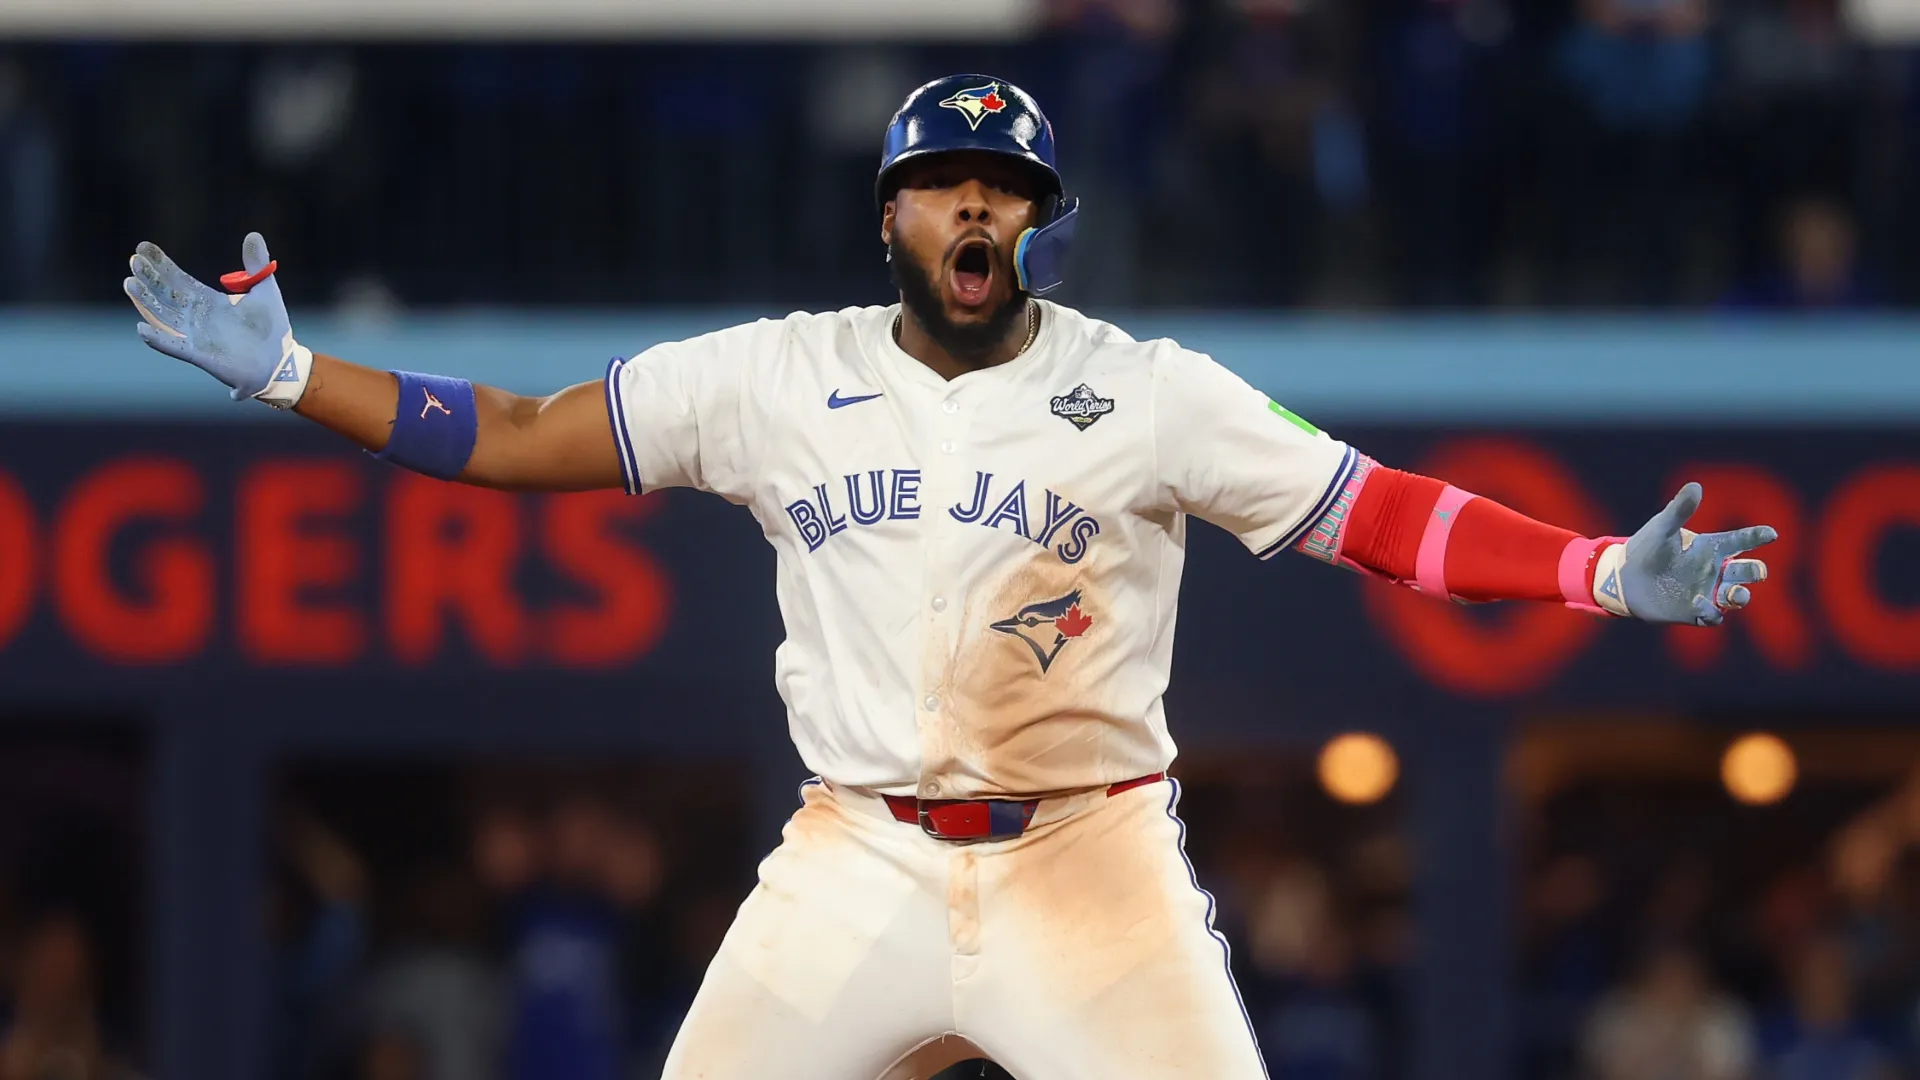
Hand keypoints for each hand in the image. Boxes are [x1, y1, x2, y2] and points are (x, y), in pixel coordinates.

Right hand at [124, 232, 304, 402]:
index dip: (161, 264)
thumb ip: (256, 265)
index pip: (179, 279)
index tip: (143, 247)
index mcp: (210, 301)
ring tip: (130, 283)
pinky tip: (141, 329)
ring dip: (147, 301)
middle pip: (167, 294)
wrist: (281, 362)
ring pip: (164, 316)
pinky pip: (176, 346)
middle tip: (133, 260)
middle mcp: (198, 317)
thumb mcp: (265, 290)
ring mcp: (197, 336)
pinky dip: (159, 339)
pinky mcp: (202, 356)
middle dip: (150, 278)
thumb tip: (253, 234)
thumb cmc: (272, 329)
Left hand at [1614, 482, 1776, 625]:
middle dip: (1756, 571)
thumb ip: (1679, 510)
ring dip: (1742, 595)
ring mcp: (1706, 592)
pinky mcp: (1694, 612)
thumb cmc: (1645, 549)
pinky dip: (1712, 612)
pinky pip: (1713, 616)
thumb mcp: (1662, 528)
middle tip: (1756, 570)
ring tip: (1738, 593)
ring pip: (1737, 596)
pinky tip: (1702, 604)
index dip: (1757, 536)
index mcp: (1710, 547)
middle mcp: (1714, 570)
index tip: (1771, 534)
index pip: (1741, 541)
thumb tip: (1696, 486)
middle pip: (1748, 571)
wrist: (1623, 579)